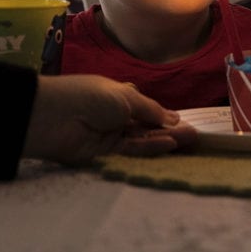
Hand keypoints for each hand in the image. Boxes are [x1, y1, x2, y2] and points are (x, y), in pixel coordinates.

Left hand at [23, 75, 196, 164]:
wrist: (54, 117)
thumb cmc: (90, 96)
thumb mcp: (126, 96)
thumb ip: (151, 110)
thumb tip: (174, 117)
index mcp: (118, 96)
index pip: (146, 108)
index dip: (164, 115)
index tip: (185, 122)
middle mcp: (116, 116)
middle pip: (147, 125)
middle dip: (169, 129)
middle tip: (195, 134)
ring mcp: (111, 136)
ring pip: (143, 139)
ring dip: (165, 139)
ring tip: (191, 139)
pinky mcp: (106, 155)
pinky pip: (132, 150)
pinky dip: (151, 147)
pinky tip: (170, 143)